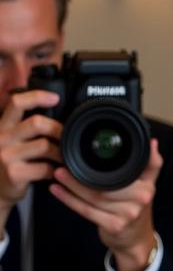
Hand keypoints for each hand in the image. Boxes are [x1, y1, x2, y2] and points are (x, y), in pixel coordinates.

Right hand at [0, 89, 61, 224]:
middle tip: (68, 137)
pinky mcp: (14, 174)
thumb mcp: (10, 141)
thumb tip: (53, 117)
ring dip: (61, 153)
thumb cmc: (9, 164)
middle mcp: (1, 137)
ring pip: (45, 146)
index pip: (17, 103)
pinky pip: (45, 168)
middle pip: (36, 123)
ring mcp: (6, 156)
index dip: (37, 97)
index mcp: (2, 126)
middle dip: (58, 129)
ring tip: (65, 158)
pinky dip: (56, 171)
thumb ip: (24, 129)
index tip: (55, 98)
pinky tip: (57, 173)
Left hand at [50, 138, 161, 270]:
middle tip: (62, 163)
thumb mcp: (147, 186)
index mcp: (147, 186)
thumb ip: (150, 165)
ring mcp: (128, 214)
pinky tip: (58, 191)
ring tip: (58, 174)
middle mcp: (140, 199)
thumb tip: (152, 142)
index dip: (110, 160)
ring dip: (72, 186)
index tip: (89, 150)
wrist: (136, 240)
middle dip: (81, 175)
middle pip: (105, 184)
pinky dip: (70, 200)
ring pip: (94, 196)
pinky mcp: (114, 226)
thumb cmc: (135, 209)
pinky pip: (87, 210)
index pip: (127, 169)